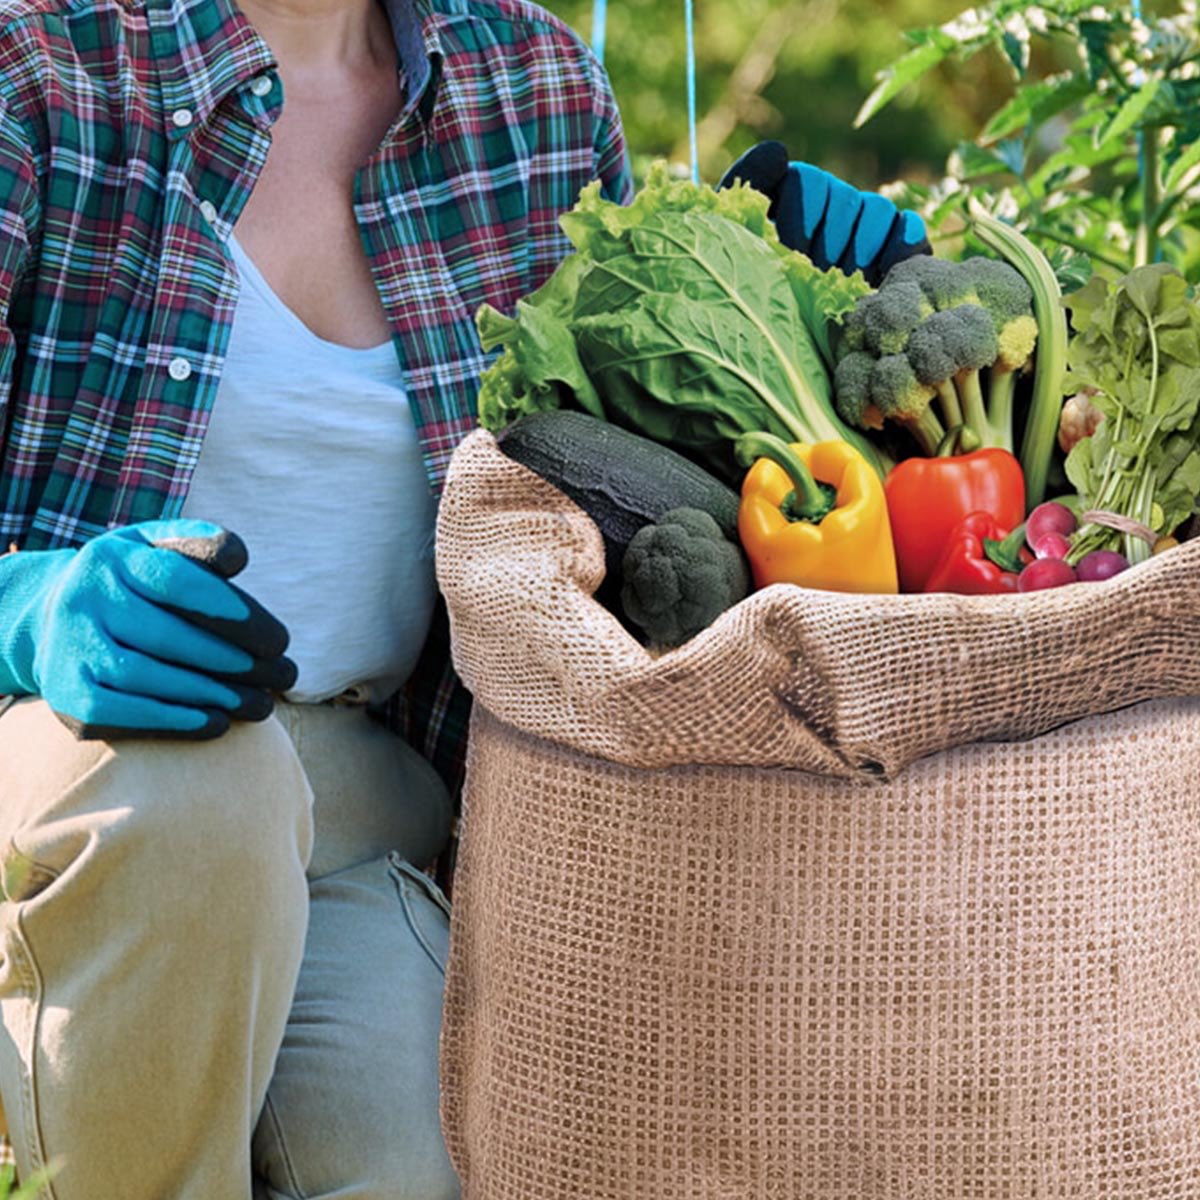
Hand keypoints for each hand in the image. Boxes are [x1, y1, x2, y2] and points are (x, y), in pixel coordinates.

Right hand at [2, 519, 295, 739]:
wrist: (51, 618)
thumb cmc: (132, 584)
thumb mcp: (159, 548)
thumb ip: (201, 545)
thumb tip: (238, 558)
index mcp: (112, 557)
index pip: (175, 580)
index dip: (231, 611)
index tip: (281, 641)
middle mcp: (82, 598)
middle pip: (165, 635)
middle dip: (233, 660)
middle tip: (284, 677)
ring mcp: (67, 646)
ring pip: (142, 675)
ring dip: (210, 694)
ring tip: (262, 703)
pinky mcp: (64, 691)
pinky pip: (117, 711)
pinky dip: (170, 720)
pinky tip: (217, 723)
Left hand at [718, 141, 930, 285]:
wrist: (783, 350)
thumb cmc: (754, 296)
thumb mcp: (735, 245)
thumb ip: (748, 189)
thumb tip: (779, 152)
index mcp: (792, 197)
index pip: (806, 182)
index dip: (800, 218)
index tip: (792, 252)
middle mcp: (832, 204)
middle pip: (843, 199)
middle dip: (828, 242)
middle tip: (818, 276)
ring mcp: (868, 225)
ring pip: (876, 210)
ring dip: (860, 249)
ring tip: (846, 284)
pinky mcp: (898, 249)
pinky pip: (908, 229)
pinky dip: (900, 248)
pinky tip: (883, 275)